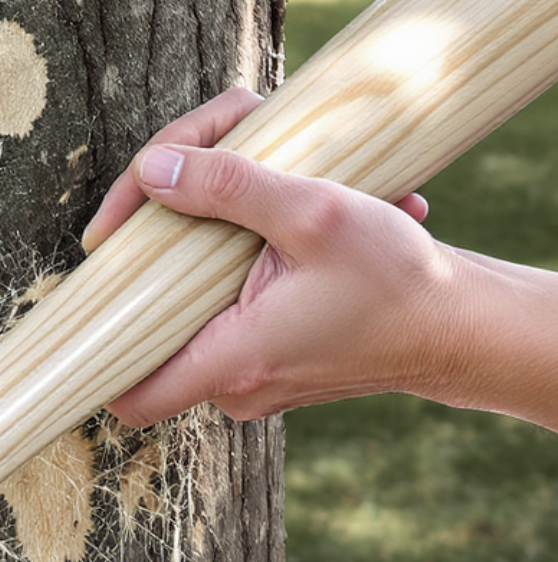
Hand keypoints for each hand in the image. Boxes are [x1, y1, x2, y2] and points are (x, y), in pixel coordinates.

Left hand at [81, 87, 453, 424]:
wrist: (464, 326)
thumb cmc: (401, 281)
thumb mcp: (317, 215)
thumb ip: (229, 188)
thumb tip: (152, 171)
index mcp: (234, 360)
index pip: (125, 389)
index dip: (97, 333)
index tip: (103, 263)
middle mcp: (236, 383)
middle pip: (152, 321)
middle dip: (160, 237)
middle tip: (189, 171)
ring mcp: (254, 376)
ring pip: (192, 307)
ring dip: (206, 239)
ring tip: (253, 180)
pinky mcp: (272, 358)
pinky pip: (228, 310)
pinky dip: (240, 262)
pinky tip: (282, 217)